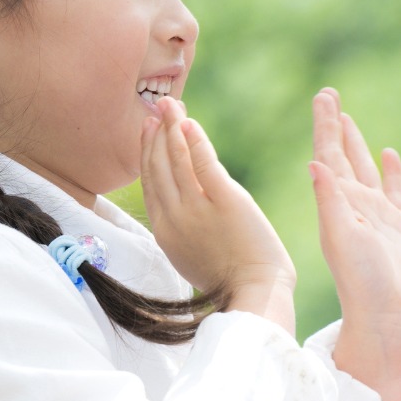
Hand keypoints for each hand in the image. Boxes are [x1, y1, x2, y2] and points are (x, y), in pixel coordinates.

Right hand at [141, 96, 296, 334]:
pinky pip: (203, 163)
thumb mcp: (193, 256)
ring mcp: (197, 208)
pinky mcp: (225, 200)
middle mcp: (174, 216)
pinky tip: (190, 123)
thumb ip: (184, 228)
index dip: (146, 153)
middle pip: (157, 166)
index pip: (150, 183)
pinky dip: (195, 141)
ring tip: (171, 106)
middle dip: (155, 134)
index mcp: (165, 231)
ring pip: (176, 160)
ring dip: (172, 128)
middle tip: (157, 109)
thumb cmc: (233, 280)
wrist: (255, 293)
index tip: (148, 131)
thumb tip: (184, 208)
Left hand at [310, 88, 400, 400]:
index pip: (327, 154)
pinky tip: (389, 153)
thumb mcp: (342, 239)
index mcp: (336, 204)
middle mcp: (354, 205)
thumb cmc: (362, 283)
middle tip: (328, 94)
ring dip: (357, 143)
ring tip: (348, 118)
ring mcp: (377, 215)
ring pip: (365, 168)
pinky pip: (393, 190)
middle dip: (335, 125)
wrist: (388, 318)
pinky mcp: (399, 226)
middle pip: (342, 154)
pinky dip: (390, 171)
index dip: (325, 124)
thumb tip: (315, 162)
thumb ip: (331, 201)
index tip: (322, 95)